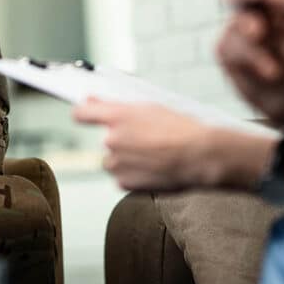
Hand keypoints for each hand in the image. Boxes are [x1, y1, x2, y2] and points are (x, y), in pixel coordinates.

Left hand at [73, 99, 217, 190]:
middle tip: (148, 140)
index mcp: (117, 116)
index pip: (82, 113)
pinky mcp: (124, 182)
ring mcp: (117, 162)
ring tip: (154, 156)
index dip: (84, 113)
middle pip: (107, 140)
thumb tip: (91, 101)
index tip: (86, 114)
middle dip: (122, 140)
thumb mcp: (150, 108)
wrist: (201, 156)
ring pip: (113, 160)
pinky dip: (134, 174)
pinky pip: (122, 177)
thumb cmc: (182, 129)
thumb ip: (116, 106)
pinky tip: (154, 168)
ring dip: (126, 159)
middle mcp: (112, 139)